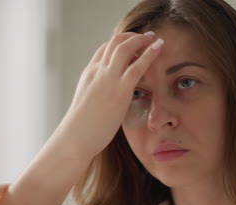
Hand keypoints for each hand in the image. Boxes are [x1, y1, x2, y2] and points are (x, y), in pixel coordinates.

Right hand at [57, 31, 162, 158]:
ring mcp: (108, 78)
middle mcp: (97, 71)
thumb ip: (97, 96)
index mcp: (89, 75)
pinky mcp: (121, 89)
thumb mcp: (87, 105)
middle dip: (131, 36)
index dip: (118, 44)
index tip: (131, 46)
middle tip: (145, 37)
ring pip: (125, 47)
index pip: (104, 50)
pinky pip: (138, 64)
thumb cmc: (81, 128)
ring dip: (141, 39)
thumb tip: (105, 102)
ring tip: (154, 39)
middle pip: (114, 42)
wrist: (75, 137)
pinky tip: (159, 47)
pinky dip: (150, 52)